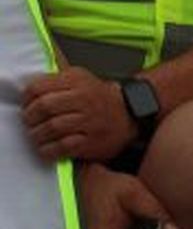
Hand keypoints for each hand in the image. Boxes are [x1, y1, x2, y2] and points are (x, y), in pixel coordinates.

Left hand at [22, 67, 138, 160]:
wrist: (130, 114)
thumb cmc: (99, 98)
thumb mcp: (81, 78)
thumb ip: (56, 80)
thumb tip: (29, 86)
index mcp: (77, 81)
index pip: (39, 87)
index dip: (27, 98)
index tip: (26, 105)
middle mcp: (84, 99)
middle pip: (44, 107)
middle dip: (30, 118)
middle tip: (30, 123)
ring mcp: (89, 121)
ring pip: (52, 127)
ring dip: (37, 135)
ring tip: (37, 136)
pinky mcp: (91, 142)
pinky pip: (63, 146)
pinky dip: (49, 150)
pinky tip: (47, 148)